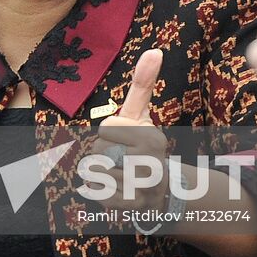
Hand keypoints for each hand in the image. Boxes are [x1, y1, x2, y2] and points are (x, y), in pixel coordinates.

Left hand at [93, 49, 169, 210]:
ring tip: (120, 176)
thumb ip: (143, 84)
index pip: (106, 129)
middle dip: (101, 156)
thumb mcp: (141, 115)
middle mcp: (151, 161)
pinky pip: (98, 194)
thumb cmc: (143, 147)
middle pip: (97, 152)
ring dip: (99, 175)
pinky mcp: (133, 207)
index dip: (108, 135)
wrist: (160, 192)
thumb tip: (155, 50)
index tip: (126, 141)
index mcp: (151, 136)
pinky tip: (116, 192)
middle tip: (122, 161)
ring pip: (95, 173)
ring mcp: (143, 186)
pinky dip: (100, 193)